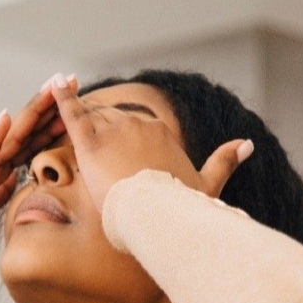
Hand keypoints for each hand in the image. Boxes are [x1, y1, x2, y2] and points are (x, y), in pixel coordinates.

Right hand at [0, 78, 68, 280]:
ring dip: (30, 113)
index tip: (78, 103)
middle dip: (48, 106)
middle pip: (24, 130)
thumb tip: (16, 179)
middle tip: (70, 79)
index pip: (30, 141)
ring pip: (10, 136)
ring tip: (49, 90)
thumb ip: (0, 192)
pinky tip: (6, 118)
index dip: (53, 121)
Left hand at [46, 75, 252, 211]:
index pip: (134, 129)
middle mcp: (138, 125)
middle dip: (99, 134)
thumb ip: (225, 161)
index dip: (122, 141)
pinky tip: (54, 84)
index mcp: (160, 133)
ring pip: (91, 120)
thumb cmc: (183, 207)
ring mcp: (114, 132)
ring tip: (66, 124)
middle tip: (81, 146)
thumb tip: (248, 143)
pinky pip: (73, 114)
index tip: (115, 155)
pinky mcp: (91, 143)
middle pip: (111, 123)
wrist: (161, 217)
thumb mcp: (208, 185)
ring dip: (77, 121)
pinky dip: (62, 98)